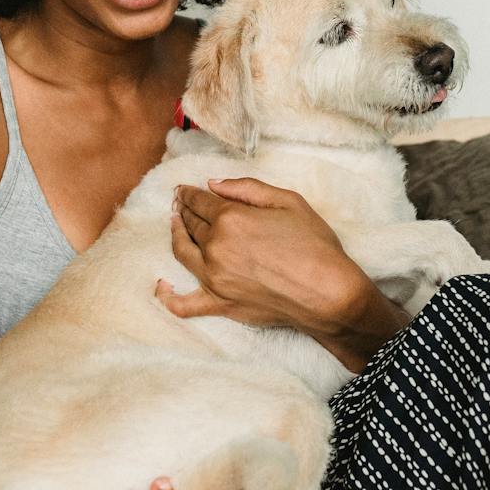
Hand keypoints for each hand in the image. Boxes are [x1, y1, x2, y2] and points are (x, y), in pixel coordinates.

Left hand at [154, 177, 368, 335]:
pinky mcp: (219, 304)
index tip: (184, 189)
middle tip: (180, 203)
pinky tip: (161, 285)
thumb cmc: (315, 246)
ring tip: (175, 225)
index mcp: (231, 218)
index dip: (190, 193)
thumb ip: (247, 188)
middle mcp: (216, 247)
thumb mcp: (288, 202)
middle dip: (183, 210)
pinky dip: (167, 296)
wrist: (328, 293)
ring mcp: (214, 278)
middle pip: (190, 224)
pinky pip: (183, 304)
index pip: (201, 201)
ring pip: (182, 252)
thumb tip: (213, 184)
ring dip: (176, 235)